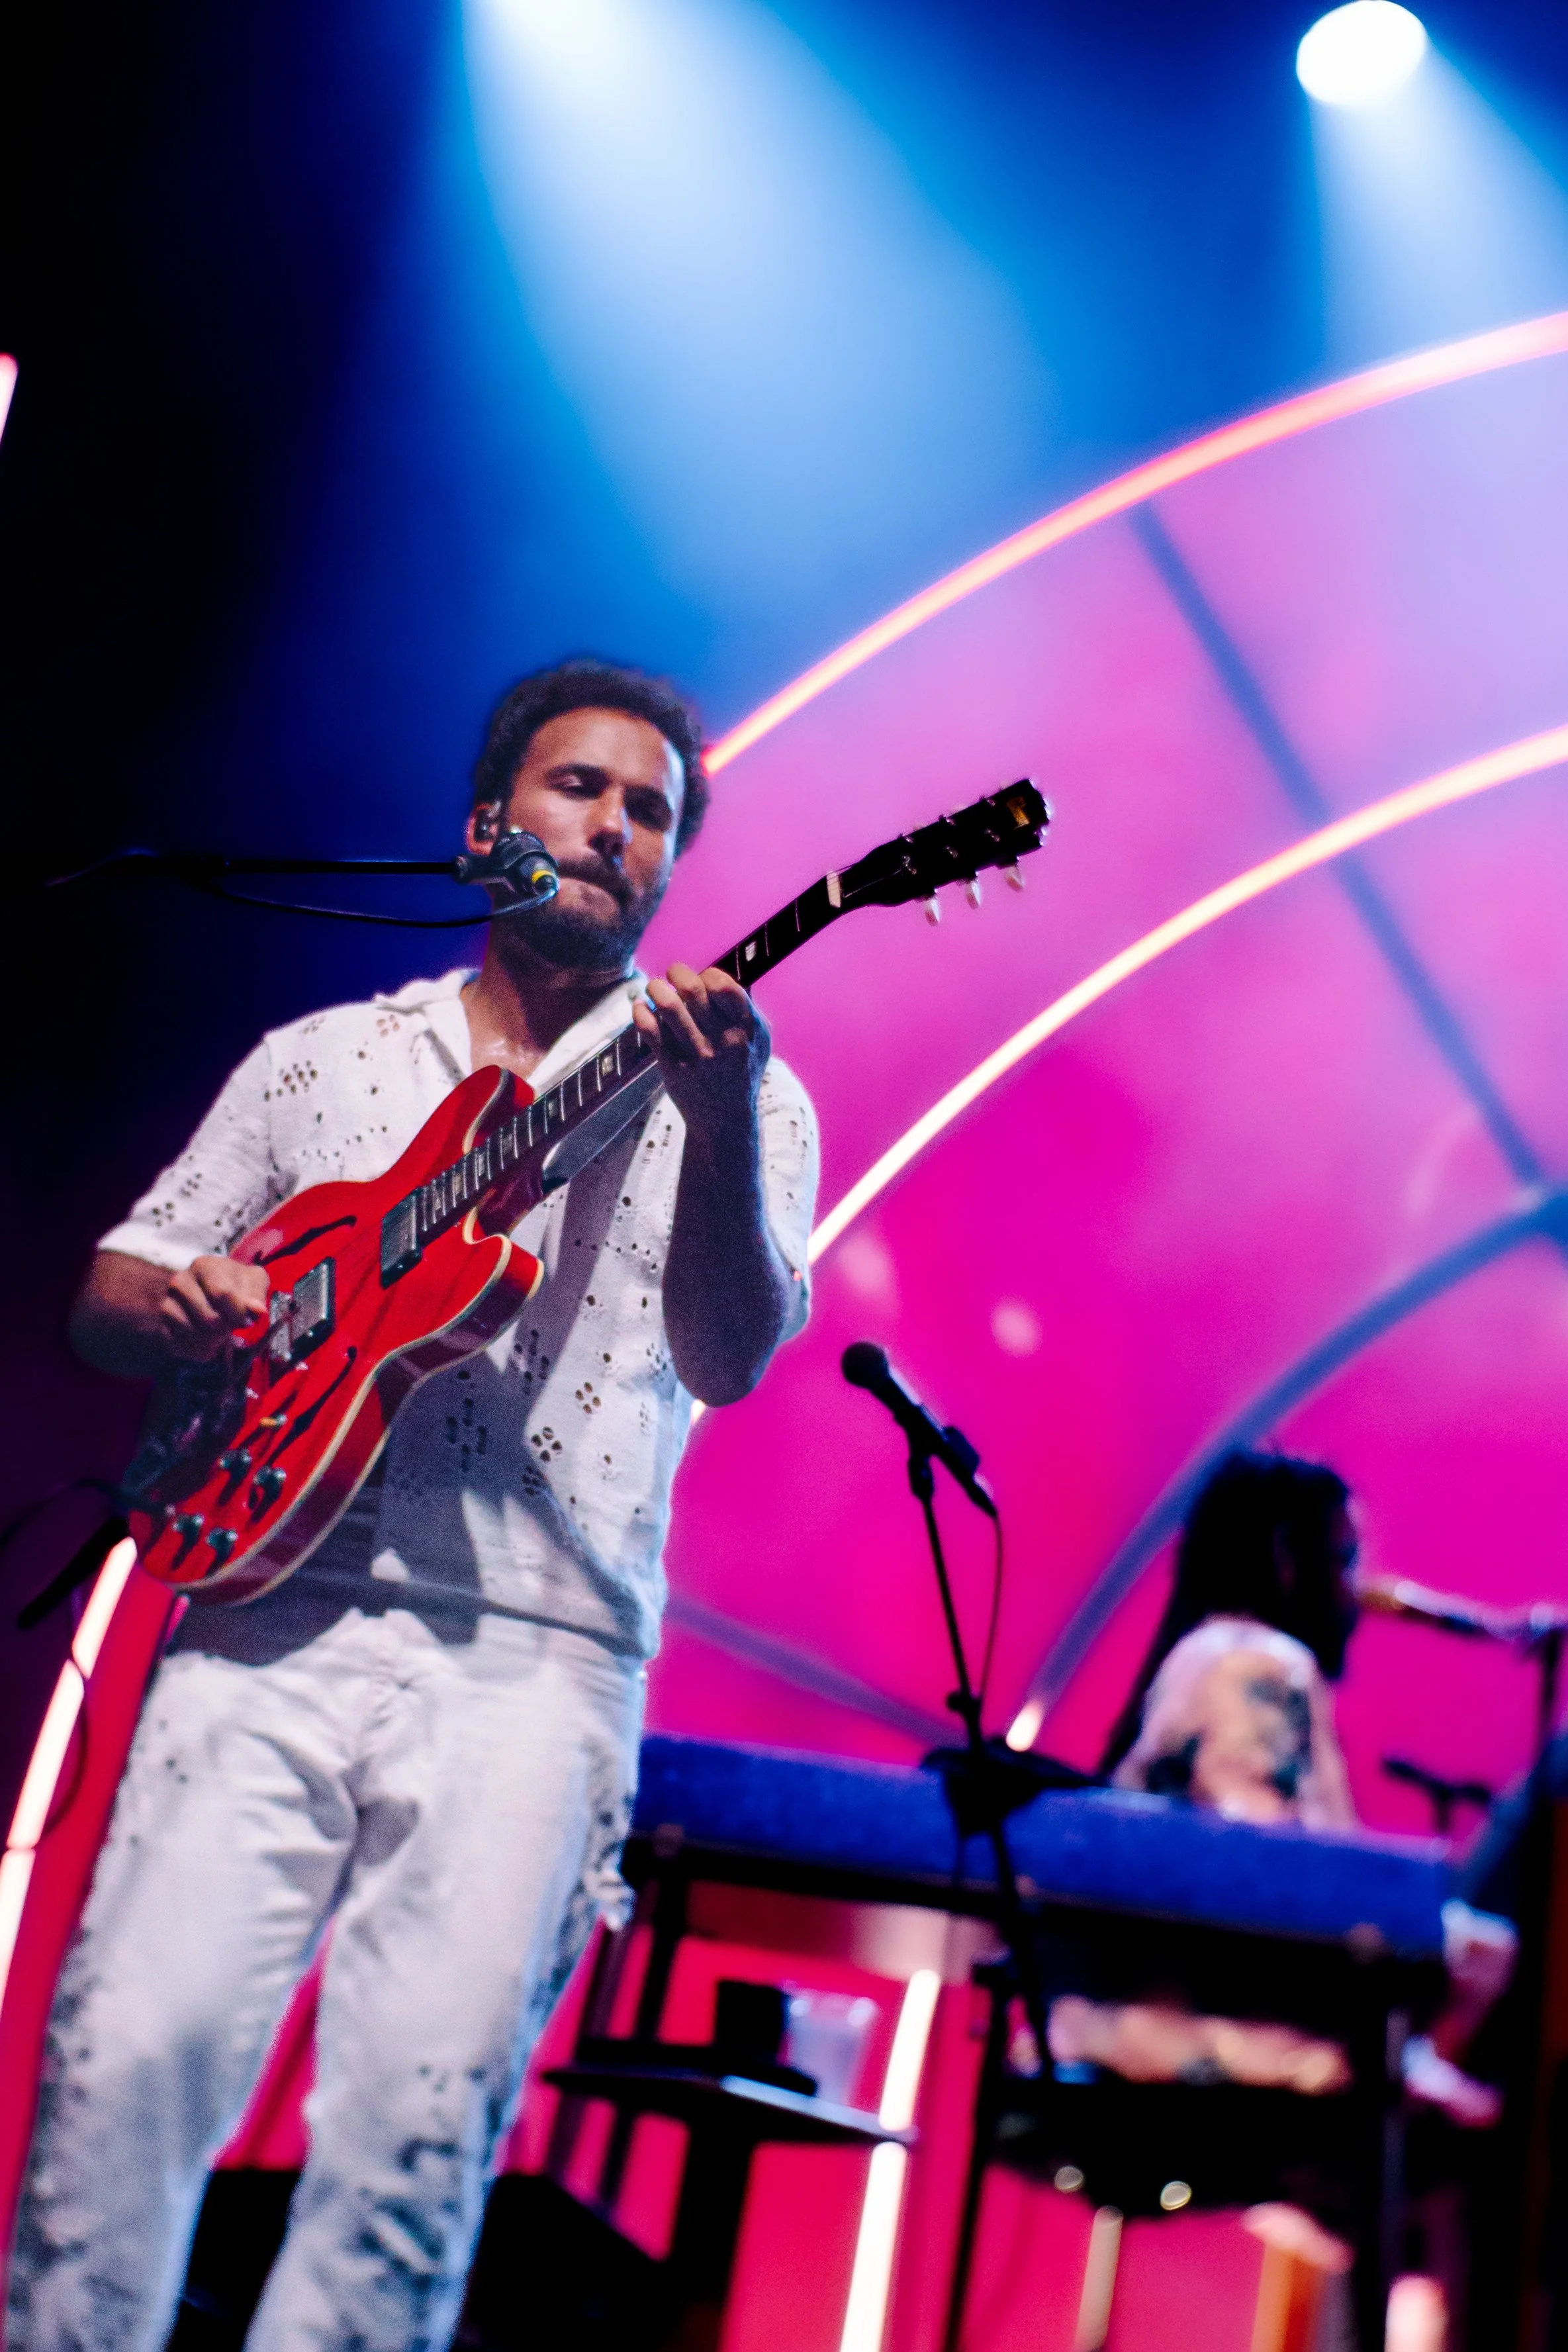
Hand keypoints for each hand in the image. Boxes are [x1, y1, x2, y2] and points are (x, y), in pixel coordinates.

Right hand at [159, 1254, 270, 1363]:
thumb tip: (258, 1311)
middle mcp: (180, 1282)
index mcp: (204, 1266)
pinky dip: (200, 1350)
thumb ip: (257, 1294)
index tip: (246, 1319)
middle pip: (210, 1320)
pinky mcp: (162, 1327)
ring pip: (197, 1336)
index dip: (239, 1313)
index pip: (222, 1295)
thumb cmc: (236, 1285)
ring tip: (220, 1331)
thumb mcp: (253, 1281)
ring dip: (215, 1341)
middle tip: (231, 1325)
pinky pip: (184, 1348)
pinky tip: (207, 1339)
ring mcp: (166, 1305)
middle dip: (227, 1328)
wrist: (210, 1293)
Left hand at [633, 963, 769, 1154]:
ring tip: (654, 986)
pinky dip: (641, 1011)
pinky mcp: (674, 1068)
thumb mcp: (758, 1042)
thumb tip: (722, 972)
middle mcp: (724, 1041)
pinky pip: (650, 1030)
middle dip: (677, 972)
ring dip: (656, 987)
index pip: (723, 985)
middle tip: (672, 974)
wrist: (725, 1121)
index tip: (703, 980)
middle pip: (692, 989)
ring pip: (668, 1006)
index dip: (708, 975)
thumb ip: (745, 1008)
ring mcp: (698, 1056)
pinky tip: (641, 1007)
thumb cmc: (741, 1071)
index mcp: (748, 1029)